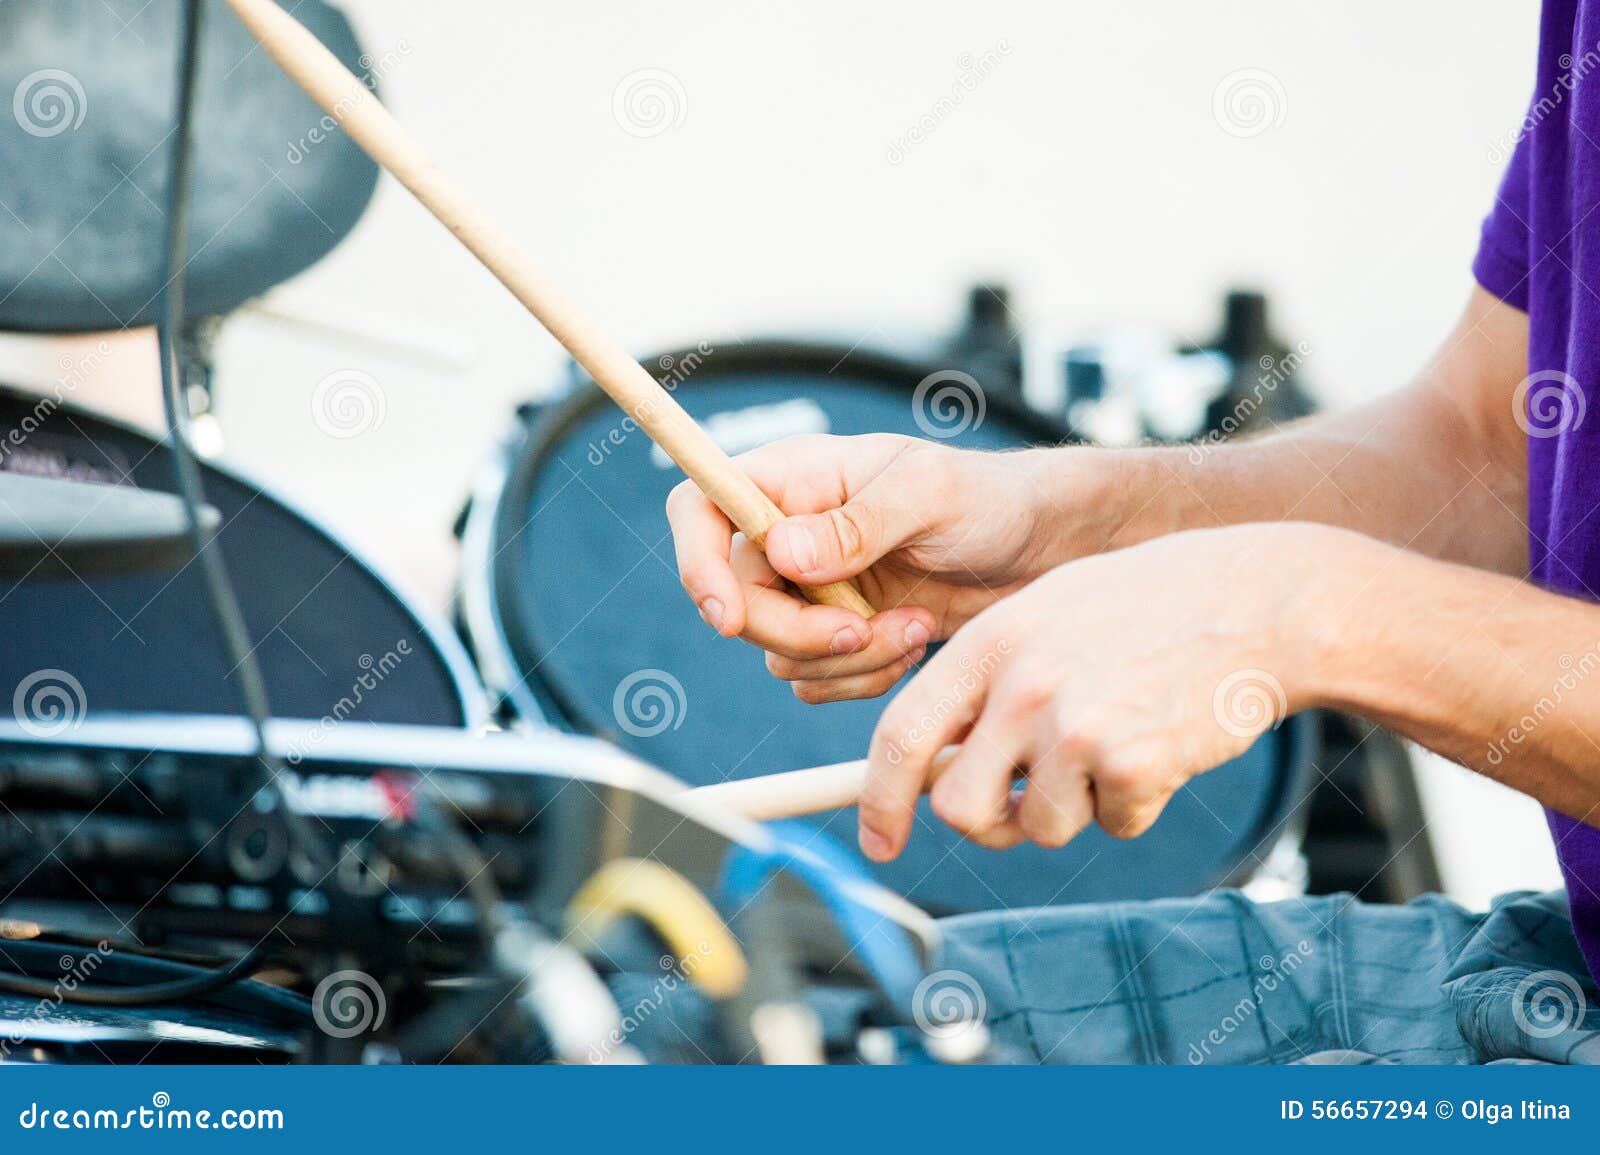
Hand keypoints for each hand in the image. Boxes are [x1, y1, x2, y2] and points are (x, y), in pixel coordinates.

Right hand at [667, 434, 1077, 701]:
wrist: (1041, 551)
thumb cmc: (991, 497)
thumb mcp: (931, 495)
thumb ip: (858, 523)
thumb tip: (783, 555)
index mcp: (793, 479)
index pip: (700, 508)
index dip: (697, 564)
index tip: (730, 619)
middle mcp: (787, 533)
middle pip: (736, 603)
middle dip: (800, 634)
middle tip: (867, 631)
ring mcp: (809, 589)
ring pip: (778, 653)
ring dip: (847, 659)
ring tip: (916, 627)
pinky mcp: (837, 634)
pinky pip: (813, 680)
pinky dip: (861, 678)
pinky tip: (914, 642)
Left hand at [856, 522, 1351, 860]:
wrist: (1260, 602)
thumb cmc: (1148, 611)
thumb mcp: (1047, 616)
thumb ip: (987, 684)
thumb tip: (930, 774)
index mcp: (989, 642)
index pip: (900, 735)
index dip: (879, 800)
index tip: (879, 842)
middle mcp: (1022, 685)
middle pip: (958, 807)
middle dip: (989, 821)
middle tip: (1024, 802)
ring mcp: (1077, 725)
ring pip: (1038, 826)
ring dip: (1075, 808)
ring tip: (1115, 744)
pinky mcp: (1133, 763)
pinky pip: (1113, 825)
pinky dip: (1135, 804)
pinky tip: (1162, 746)